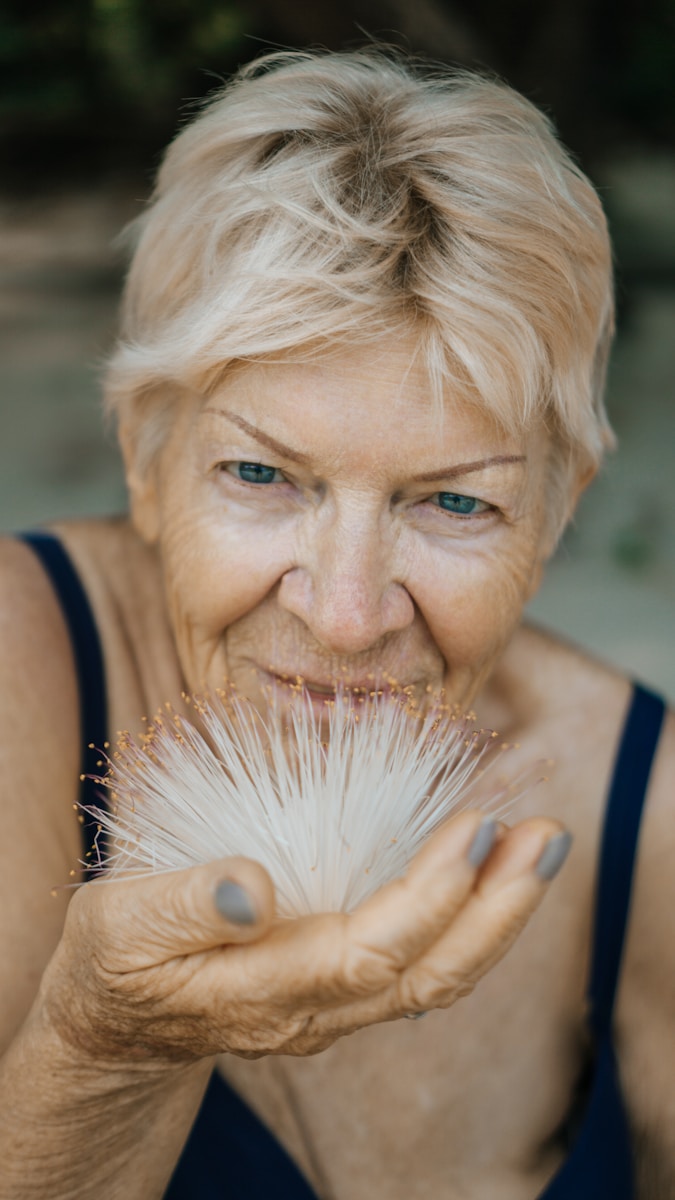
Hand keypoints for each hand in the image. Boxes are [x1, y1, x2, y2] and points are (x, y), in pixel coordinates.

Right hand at [42, 811, 569, 1063]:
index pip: (369, 954)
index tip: (475, 829)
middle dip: (498, 911)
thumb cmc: (116, 958)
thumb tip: (254, 888)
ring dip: (498, 914)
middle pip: (428, 977)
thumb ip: (181, 905)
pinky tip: (491, 870)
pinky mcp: (341, 984)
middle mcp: (314, 1009)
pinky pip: (421, 962)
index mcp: (261, 990)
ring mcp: (334, 1004)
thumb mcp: (120, 924)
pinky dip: (468, 916)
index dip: (431, 896)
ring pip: (436, 975)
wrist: (119, 1016)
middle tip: (547, 837)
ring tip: (540, 844)